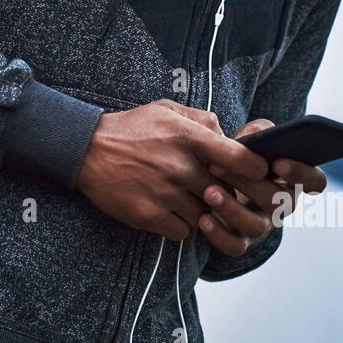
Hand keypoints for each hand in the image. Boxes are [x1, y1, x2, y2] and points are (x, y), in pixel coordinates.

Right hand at [76, 99, 268, 241]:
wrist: (86, 150)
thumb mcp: (167, 110)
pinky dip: (180, 225)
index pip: (239, 158)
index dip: (254, 168)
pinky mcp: (149, 216)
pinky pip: (183, 232)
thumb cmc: (131, 129)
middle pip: (224, 193)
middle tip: (213, 188)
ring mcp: (164, 194)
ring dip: (201, 211)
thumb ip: (202, 121)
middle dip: (223, 193)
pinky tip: (168, 210)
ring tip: (185, 198)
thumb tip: (229, 136)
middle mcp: (179, 167)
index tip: (256, 172)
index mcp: (187, 137)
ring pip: (205, 216)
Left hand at [199, 119, 328, 251]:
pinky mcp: (240, 242)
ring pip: (256, 226)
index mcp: (292, 179)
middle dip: (249, 184)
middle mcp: (282, 205)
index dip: (302, 174)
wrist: (210, 178)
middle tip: (218, 167)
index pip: (315, 181)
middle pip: (278, 201)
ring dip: (232, 209)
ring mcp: (262, 225)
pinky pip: (235, 247)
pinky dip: (219, 235)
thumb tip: (260, 135)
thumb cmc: (238, 154)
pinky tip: (204, 219)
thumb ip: (258, 132)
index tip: (278, 163)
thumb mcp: (249, 138)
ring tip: (210, 192)